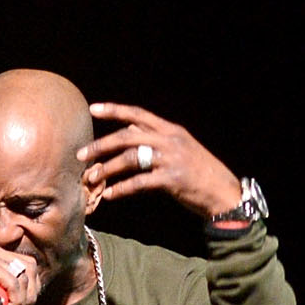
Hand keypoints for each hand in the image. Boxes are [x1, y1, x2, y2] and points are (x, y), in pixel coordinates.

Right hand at [0, 239, 43, 304]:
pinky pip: (13, 282)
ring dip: (21, 298)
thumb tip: (34, 288)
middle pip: (30, 267)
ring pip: (23, 275)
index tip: (22, 303)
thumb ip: (13, 283)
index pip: (28, 264)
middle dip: (29, 293)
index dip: (31, 287)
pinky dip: (13, 299)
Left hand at [80, 102, 243, 219]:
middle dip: (101, 145)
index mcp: (171, 130)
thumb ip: (155, 139)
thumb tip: (130, 133)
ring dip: (107, 169)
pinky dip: (122, 189)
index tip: (93, 109)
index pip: (138, 114)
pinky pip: (139, 183)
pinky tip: (110, 195)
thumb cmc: (200, 172)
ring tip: (91, 179)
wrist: (223, 192)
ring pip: (130, 159)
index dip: (115, 110)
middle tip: (81, 155)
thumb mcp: (181, 149)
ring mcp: (170, 159)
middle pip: (127, 137)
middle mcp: (169, 140)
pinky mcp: (171, 179)